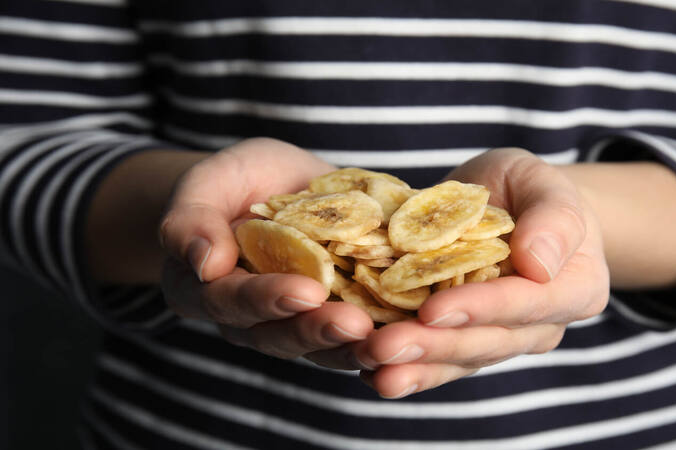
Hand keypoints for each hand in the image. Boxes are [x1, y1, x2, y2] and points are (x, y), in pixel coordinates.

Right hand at [159, 138, 373, 358]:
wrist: (279, 184)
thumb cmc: (236, 180)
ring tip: (391, 343)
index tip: (304, 291)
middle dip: (318, 331)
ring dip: (355, 347)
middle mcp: (250, 320)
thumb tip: (204, 263)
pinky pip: (357, 335)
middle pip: (280, 336)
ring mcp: (296, 324)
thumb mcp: (208, 181)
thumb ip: (191, 218)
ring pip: (322, 348)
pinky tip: (415, 334)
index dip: (266, 299)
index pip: (232, 302)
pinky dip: (384, 335)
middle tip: (355, 325)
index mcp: (208, 291)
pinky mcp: (336, 317)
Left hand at [334, 148, 608, 397]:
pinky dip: (406, 368)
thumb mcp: (546, 183)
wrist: (509, 206)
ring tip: (370, 363)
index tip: (433, 309)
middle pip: (487, 343)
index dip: (480, 308)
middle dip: (433, 346)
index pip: (527, 303)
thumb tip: (539, 263)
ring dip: (413, 366)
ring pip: (458, 361)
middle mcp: (540, 326)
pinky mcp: (465, 343)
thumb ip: (554, 219)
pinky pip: (438, 362)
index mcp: (575, 288)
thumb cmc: (529, 189)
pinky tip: (368, 372)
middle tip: (384, 346)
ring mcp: (501, 340)